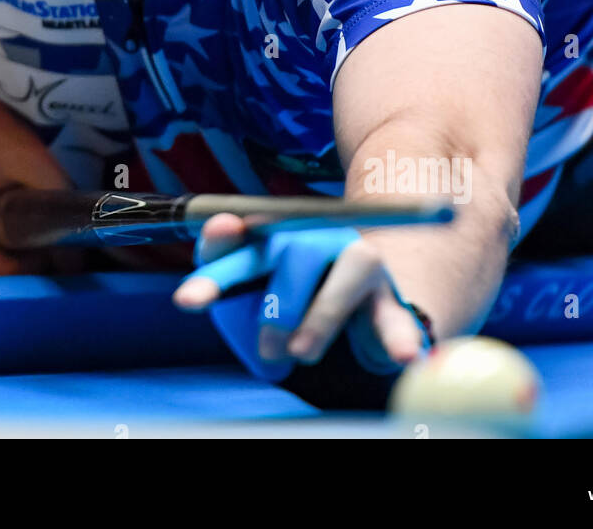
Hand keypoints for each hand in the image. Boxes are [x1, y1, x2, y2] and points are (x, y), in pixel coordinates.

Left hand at [172, 213, 429, 381]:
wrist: (361, 302)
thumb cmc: (292, 298)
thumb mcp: (252, 293)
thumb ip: (229, 278)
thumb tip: (229, 248)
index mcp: (276, 235)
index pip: (241, 245)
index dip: (215, 271)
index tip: (187, 301)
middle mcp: (317, 238)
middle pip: (297, 251)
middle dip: (277, 305)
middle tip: (267, 348)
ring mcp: (358, 265)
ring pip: (348, 272)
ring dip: (322, 316)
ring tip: (302, 352)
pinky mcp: (390, 300)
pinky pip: (397, 314)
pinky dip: (400, 336)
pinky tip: (405, 357)